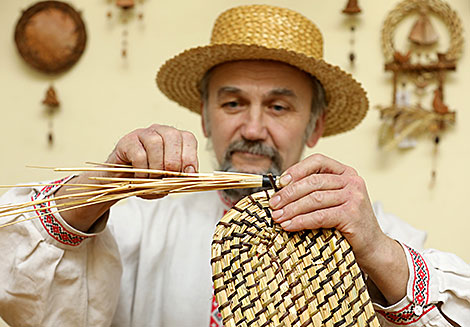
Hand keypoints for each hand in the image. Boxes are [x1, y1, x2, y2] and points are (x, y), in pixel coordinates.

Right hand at [56, 124, 198, 230]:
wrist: (121, 182)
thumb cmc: (148, 179)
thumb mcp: (168, 180)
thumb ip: (180, 177)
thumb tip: (191, 177)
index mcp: (175, 138)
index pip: (188, 138)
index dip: (190, 156)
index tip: (189, 174)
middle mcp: (159, 131)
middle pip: (173, 136)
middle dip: (174, 161)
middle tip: (170, 178)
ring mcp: (142, 134)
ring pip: (155, 143)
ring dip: (157, 166)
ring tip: (154, 180)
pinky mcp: (126, 142)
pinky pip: (138, 154)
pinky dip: (142, 170)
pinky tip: (141, 178)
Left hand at [268, 153, 407, 303]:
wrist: (372, 247)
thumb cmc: (347, 224)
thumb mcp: (333, 201)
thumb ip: (315, 191)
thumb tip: (280, 190)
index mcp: (346, 172)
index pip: (318, 161)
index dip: (296, 169)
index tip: (280, 182)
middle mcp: (352, 181)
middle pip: (313, 181)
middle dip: (288, 193)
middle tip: (273, 204)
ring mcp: (354, 197)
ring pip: (314, 199)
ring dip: (291, 209)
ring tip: (277, 217)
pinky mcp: (352, 215)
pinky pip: (319, 216)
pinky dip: (300, 221)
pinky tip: (289, 226)